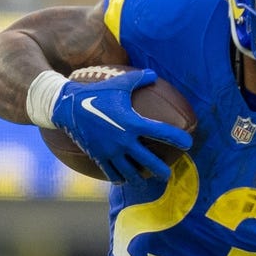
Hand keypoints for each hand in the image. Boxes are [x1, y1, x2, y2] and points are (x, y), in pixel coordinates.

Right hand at [51, 68, 192, 184]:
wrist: (66, 106)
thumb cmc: (96, 93)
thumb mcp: (119, 84)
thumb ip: (138, 79)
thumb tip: (154, 74)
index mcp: (132, 122)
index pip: (161, 132)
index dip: (178, 138)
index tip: (188, 143)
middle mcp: (123, 140)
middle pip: (148, 161)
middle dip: (161, 170)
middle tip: (168, 174)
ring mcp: (110, 151)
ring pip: (130, 172)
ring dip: (140, 178)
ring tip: (146, 181)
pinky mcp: (98, 156)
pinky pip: (112, 173)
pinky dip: (119, 178)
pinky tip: (124, 181)